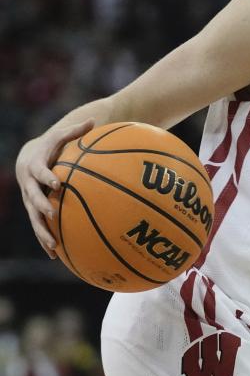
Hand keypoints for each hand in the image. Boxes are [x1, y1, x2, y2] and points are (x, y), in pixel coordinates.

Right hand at [15, 119, 94, 257]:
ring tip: (53, 245)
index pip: (40, 172)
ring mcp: (30, 200)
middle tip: (52, 214)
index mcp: (36, 166)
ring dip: (42, 232)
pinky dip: (45, 240)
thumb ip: (76, 131)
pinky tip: (56, 255)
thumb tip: (94, 119)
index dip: (46, 177)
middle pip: (33, 198)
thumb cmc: (50, 146)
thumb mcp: (61, 136)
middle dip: (41, 206)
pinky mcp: (34, 211)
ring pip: (34, 219)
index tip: (56, 182)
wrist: (28, 158)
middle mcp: (29, 186)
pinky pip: (39, 227)